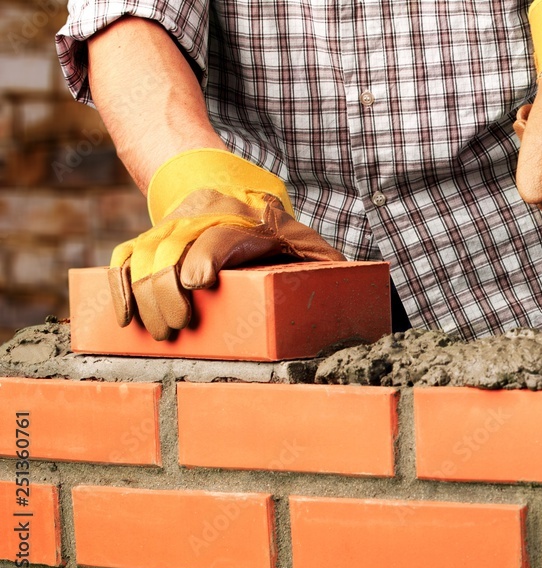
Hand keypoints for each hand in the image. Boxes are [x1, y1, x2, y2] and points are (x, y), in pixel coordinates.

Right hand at [109, 149, 344, 339]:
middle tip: (176, 328)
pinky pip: (128, 254)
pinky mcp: (157, 235)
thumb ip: (331, 269)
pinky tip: (123, 317)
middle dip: (168, 290)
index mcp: (251, 223)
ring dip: (143, 293)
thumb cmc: (288, 241)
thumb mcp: (316, 250)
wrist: (243, 196)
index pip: (222, 234)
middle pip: (176, 246)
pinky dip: (119, 283)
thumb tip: (355, 291)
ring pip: (147, 252)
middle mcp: (209, 216)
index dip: (206, 255)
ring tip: (157, 331)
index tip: (196, 283)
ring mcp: (179, 223)